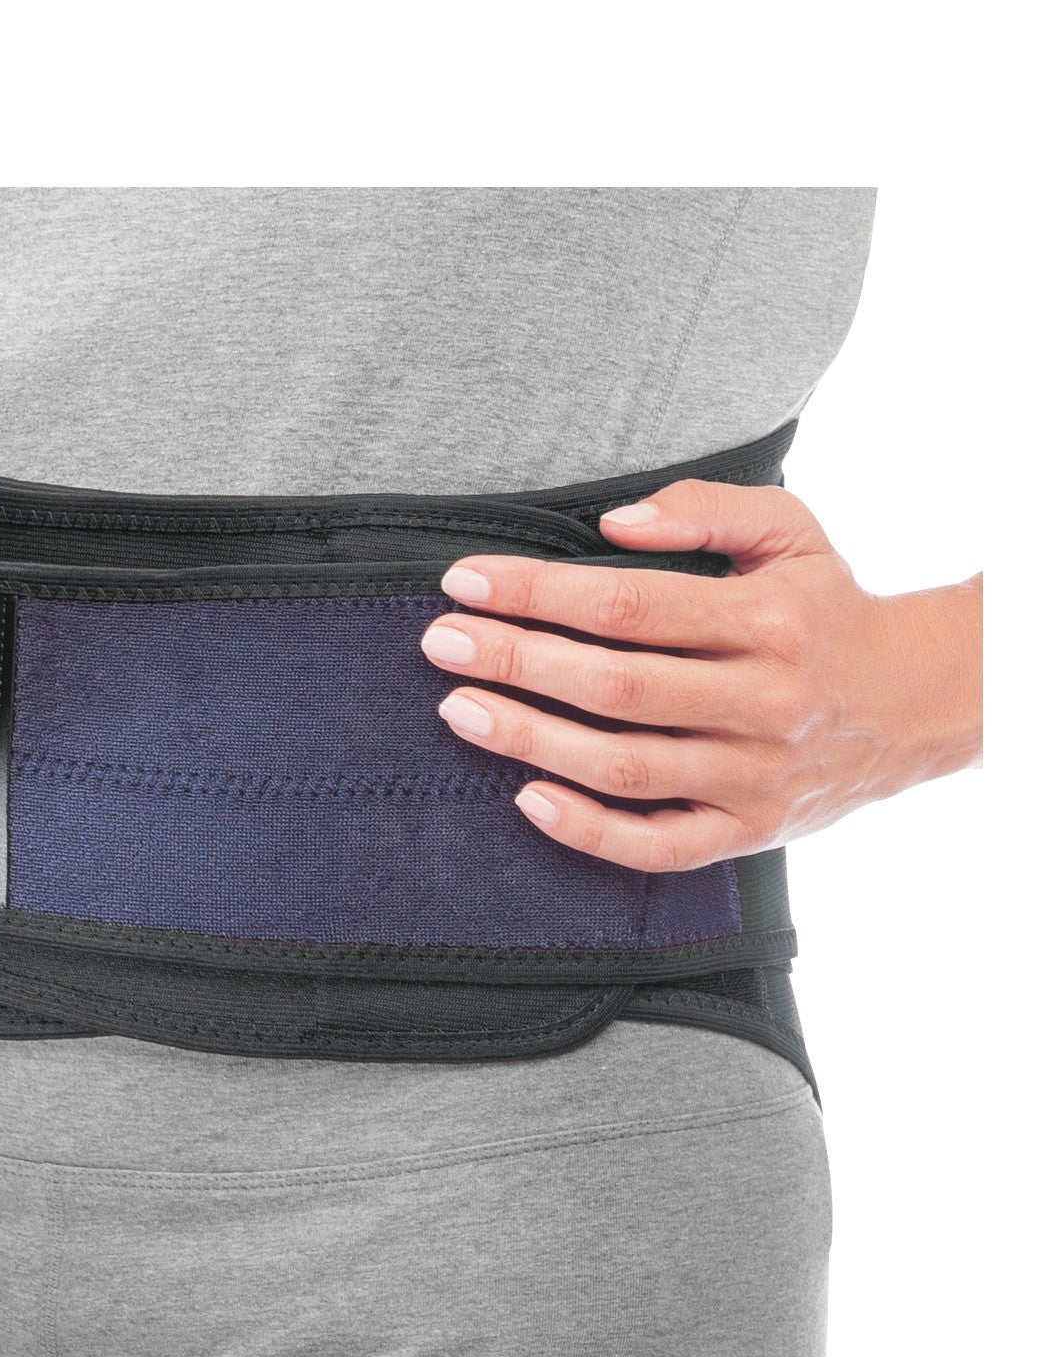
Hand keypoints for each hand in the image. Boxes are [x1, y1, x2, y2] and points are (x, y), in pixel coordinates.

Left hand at [418, 480, 982, 871]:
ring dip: (530, 741)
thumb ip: (704, 509)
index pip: (628, 605)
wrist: (915, 701)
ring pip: (625, 767)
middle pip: (615, 686)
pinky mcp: (750, 832)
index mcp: (768, 621)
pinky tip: (526, 800)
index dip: (536, 592)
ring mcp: (756, 776)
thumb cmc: (824, 607)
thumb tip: (611, 523)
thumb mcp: (788, 531)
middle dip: (516, 661)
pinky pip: (659, 847)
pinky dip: (589, 831)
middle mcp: (764, 702)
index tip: (464, 581)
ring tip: (458, 710)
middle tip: (441, 642)